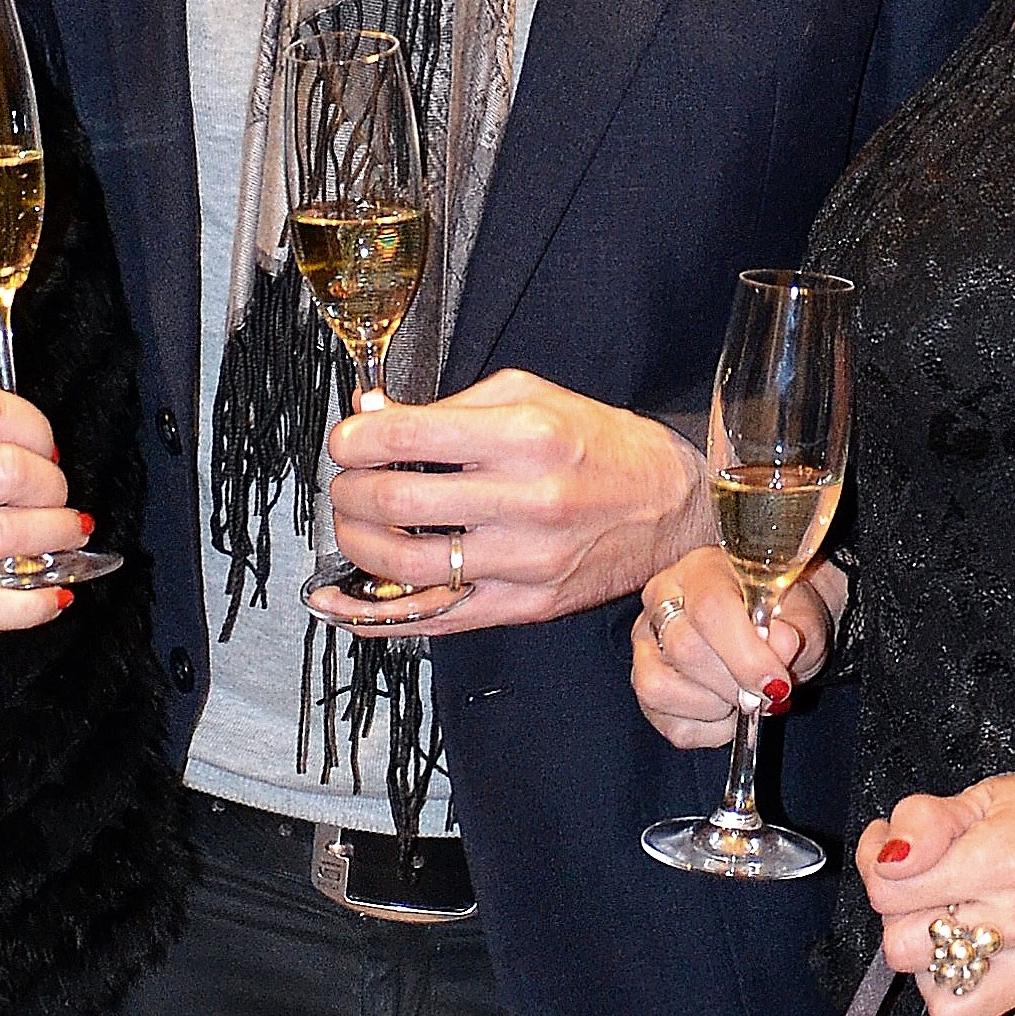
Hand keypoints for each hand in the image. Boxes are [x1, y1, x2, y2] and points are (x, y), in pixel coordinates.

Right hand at [0, 386, 87, 667]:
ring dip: (56, 537)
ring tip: (66, 538)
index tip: (42, 448)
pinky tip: (52, 599)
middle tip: (54, 499)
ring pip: (9, 533)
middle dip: (51, 485)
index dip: (32, 425)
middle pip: (8, 468)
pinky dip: (33, 605)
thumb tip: (9, 448)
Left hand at [319, 372, 703, 636]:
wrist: (672, 509)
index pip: (408, 437)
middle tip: (347, 482)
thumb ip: (450, 407)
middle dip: (350, 490)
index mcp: (526, 437)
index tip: (345, 442)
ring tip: (354, 524)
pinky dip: (376, 614)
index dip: (355, 440)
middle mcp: (527, 501)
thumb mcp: (532, 397)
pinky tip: (341, 603)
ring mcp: (525, 562)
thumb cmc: (602, 447)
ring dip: (357, 544)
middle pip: (398, 502)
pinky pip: (435, 618)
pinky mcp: (524, 606)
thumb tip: (373, 417)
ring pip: (407, 564)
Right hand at [632, 548, 841, 747]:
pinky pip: (669, 724)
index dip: (744, 654)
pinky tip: (728, 710)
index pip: (710, 609)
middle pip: (683, 650)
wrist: (776, 628)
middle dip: (734, 684)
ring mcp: (645, 644)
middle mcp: (661, 601)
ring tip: (743, 697)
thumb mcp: (804, 618)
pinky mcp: (644, 686)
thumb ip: (796, 630)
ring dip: (715, 707)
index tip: (776, 684)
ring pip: (659, 688)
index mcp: (701, 571)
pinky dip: (709, 730)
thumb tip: (779, 646)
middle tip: (765, 691)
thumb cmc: (785, 617)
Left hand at [856, 766, 1014, 1015]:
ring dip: (939, 983)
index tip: (903, 871)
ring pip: (948, 1011)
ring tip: (955, 950)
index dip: (883, 879)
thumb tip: (889, 859)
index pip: (890, 893)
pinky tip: (981, 998)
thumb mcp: (973, 799)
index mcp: (1005, 858)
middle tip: (932, 907)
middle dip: (906, 927)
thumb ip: (921, 821)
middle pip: (908, 952)